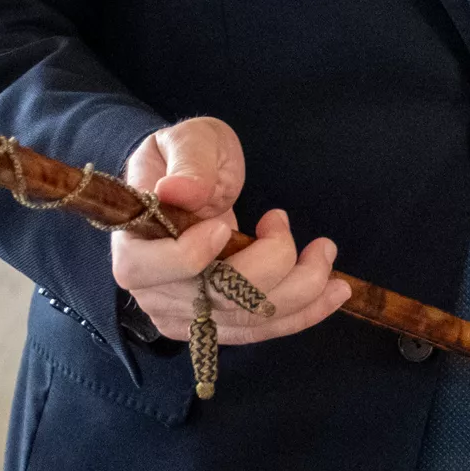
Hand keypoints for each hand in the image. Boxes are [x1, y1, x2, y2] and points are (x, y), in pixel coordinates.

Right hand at [108, 117, 342, 344]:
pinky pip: (263, 328)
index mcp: (134, 244)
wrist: (193, 182)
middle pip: (215, 298)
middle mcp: (154, 291)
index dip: (189, 256)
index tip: (225, 226)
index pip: (147, 269)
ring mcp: (188, 314)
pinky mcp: (220, 323)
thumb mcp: (187, 142)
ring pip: (249, 319)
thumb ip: (188, 164)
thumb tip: (177, 191)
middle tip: (284, 220)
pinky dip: (305, 312)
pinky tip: (335, 293)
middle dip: (270, 264)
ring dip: (300, 290)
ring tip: (326, 251)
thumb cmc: (186, 157)